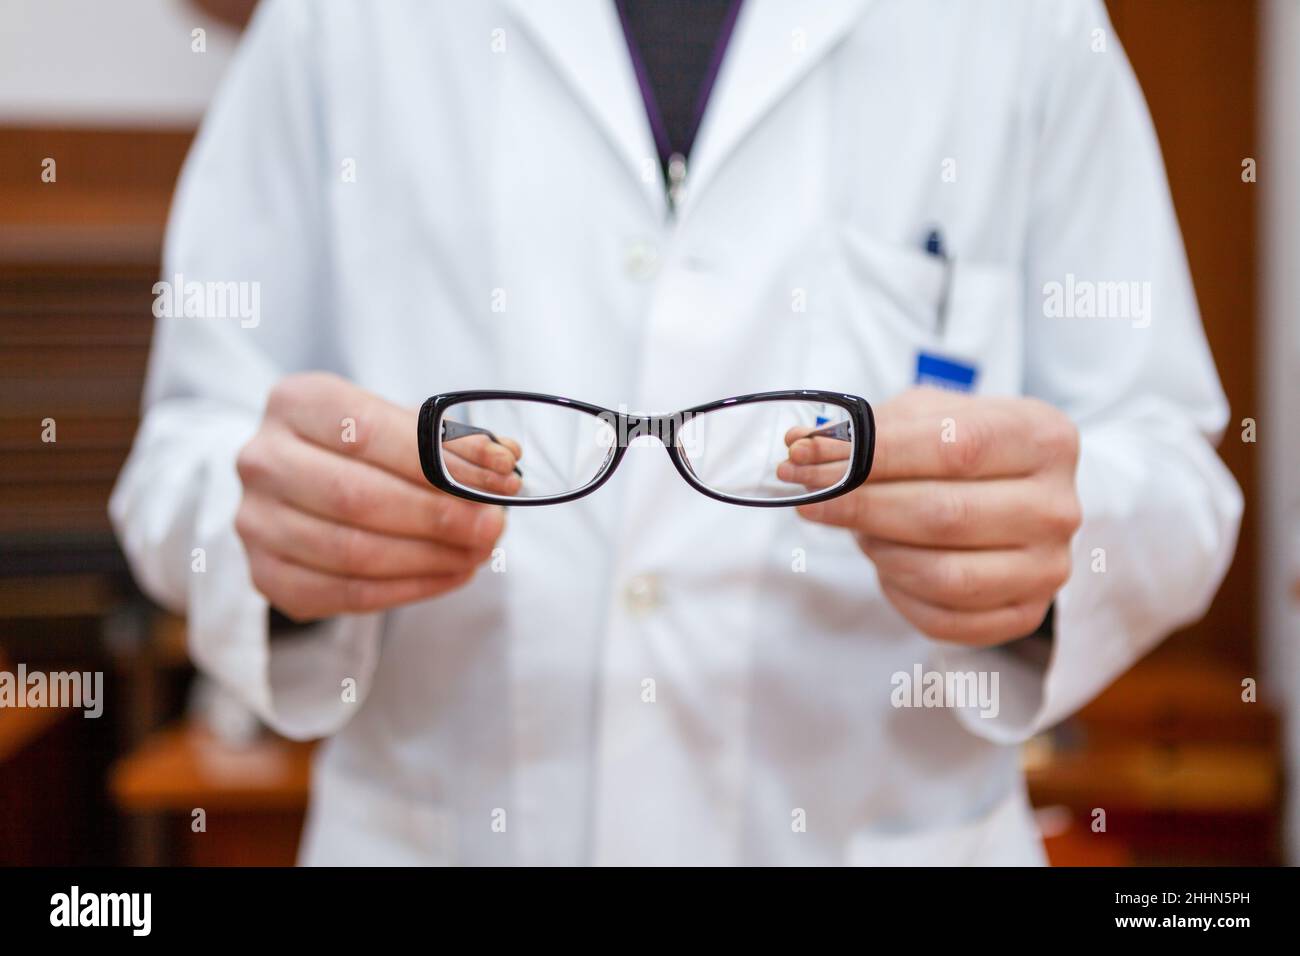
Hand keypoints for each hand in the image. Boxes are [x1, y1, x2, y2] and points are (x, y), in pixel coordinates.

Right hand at [235, 372, 519, 619]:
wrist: (305, 482)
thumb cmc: (367, 448)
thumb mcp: (405, 426)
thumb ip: (453, 440)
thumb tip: (506, 459)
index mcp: (295, 403)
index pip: (372, 433)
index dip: (441, 461)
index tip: (500, 479)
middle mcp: (262, 460)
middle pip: (357, 497)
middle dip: (439, 516)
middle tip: (493, 526)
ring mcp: (257, 521)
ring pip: (352, 552)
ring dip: (430, 557)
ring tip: (479, 552)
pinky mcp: (267, 575)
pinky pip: (345, 593)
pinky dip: (409, 588)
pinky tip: (451, 574)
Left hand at [779, 387, 1081, 646]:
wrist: (1018, 495)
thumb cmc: (963, 447)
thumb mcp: (926, 415)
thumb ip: (868, 427)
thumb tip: (800, 444)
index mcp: (1044, 437)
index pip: (952, 447)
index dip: (870, 456)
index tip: (805, 460)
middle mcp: (1059, 505)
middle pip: (943, 514)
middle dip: (860, 508)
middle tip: (811, 499)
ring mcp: (1048, 567)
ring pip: (942, 575)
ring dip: (881, 551)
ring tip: (862, 530)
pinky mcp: (1025, 614)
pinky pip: (942, 619)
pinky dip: (898, 592)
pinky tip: (889, 563)